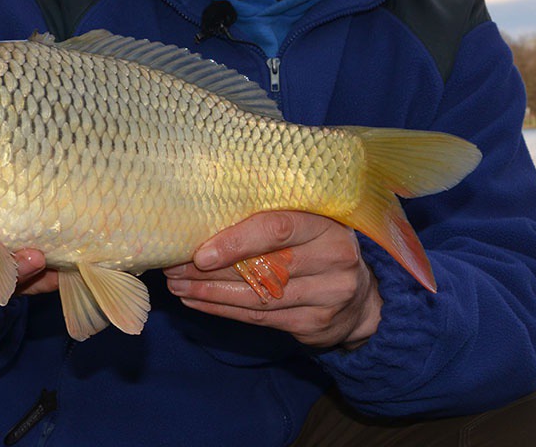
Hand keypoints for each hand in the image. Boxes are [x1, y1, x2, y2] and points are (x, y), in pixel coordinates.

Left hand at [164, 211, 382, 348]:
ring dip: (210, 292)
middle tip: (173, 267)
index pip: (278, 229)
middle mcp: (333, 259)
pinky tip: (197, 301)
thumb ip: (274, 217)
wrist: (362, 300)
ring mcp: (327, 295)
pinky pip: (259, 317)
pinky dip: (223, 309)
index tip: (199, 252)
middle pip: (263, 266)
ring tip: (177, 285)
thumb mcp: (310, 222)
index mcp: (328, 224)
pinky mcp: (315, 324)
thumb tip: (206, 212)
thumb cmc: (320, 248)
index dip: (236, 241)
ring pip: (257, 296)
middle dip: (210, 269)